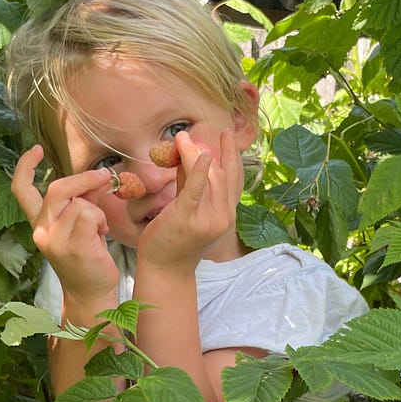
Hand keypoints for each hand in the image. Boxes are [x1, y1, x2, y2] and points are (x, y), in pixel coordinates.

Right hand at [10, 145, 119, 312]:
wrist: (90, 294)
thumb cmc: (85, 259)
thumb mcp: (76, 226)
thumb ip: (79, 201)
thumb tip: (95, 177)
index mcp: (38, 224)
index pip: (21, 190)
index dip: (24, 166)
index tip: (36, 149)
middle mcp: (41, 231)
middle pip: (58, 189)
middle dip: (84, 179)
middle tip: (104, 178)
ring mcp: (56, 241)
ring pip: (80, 203)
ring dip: (97, 210)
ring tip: (98, 229)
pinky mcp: (74, 247)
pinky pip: (90, 215)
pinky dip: (100, 221)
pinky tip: (101, 235)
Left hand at [137, 129, 242, 270]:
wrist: (165, 271)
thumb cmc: (174, 241)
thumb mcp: (188, 210)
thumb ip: (189, 184)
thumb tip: (188, 156)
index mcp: (225, 215)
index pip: (234, 180)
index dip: (233, 156)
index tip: (228, 136)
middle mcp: (223, 217)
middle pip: (225, 176)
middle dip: (223, 150)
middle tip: (221, 130)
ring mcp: (207, 220)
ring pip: (212, 179)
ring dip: (199, 154)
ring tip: (185, 137)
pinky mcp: (187, 220)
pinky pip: (195, 191)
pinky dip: (198, 170)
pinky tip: (201, 154)